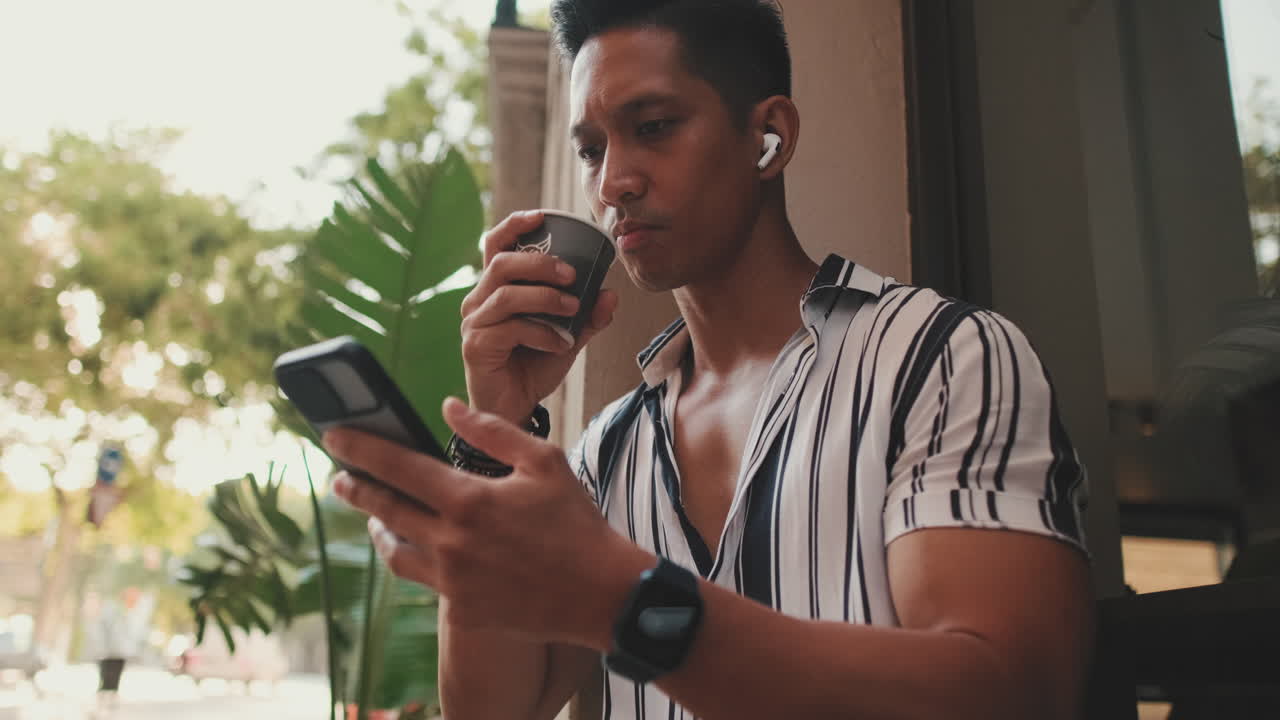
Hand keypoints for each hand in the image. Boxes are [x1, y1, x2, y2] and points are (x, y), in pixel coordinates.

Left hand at [325, 397, 651, 646]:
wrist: (601, 593)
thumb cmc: (576, 523)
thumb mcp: (543, 462)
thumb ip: (492, 431)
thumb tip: (448, 407)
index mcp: (469, 500)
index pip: (399, 467)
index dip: (362, 449)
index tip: (334, 436)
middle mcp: (452, 542)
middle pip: (386, 510)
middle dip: (357, 490)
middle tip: (339, 478)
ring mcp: (454, 581)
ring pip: (396, 553)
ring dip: (380, 531)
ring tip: (375, 517)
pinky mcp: (463, 611)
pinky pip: (425, 582)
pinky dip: (416, 561)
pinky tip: (419, 550)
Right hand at [460, 210, 619, 424]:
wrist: (515, 409)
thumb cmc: (535, 366)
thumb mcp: (568, 336)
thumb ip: (587, 316)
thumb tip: (611, 293)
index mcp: (495, 289)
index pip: (495, 245)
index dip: (514, 225)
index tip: (541, 216)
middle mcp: (478, 301)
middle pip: (501, 263)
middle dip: (539, 262)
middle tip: (572, 273)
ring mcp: (474, 324)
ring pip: (506, 294)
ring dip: (545, 297)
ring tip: (573, 306)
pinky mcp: (475, 347)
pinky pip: (510, 328)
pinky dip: (541, 332)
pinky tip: (559, 343)